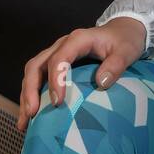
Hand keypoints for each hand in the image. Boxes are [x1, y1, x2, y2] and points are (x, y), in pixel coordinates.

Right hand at [15, 17, 145, 132]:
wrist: (123, 31)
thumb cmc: (125, 41)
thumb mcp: (127, 50)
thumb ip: (116, 64)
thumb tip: (101, 83)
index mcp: (78, 40)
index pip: (59, 58)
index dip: (55, 80)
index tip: (57, 102)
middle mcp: (62, 45)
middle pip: (36, 65)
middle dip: (30, 90)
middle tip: (32, 113)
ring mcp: (56, 54)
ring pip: (33, 73)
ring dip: (26, 96)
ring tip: (25, 122)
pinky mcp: (55, 65)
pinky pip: (38, 79)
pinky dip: (32, 96)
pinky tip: (30, 117)